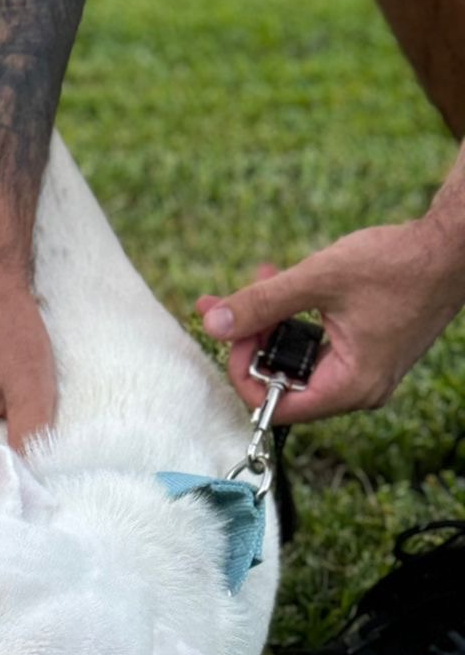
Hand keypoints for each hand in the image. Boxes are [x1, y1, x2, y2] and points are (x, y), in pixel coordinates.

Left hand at [196, 218, 464, 422]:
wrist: (451, 247)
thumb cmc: (397, 264)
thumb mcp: (318, 280)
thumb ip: (262, 304)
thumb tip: (213, 323)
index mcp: (350, 386)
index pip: (275, 407)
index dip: (243, 372)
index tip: (235, 331)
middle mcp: (358, 389)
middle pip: (281, 383)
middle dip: (252, 340)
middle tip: (232, 302)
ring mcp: (363, 371)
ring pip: (295, 360)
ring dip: (270, 323)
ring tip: (261, 278)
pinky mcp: (365, 351)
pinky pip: (316, 346)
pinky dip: (294, 318)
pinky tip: (282, 283)